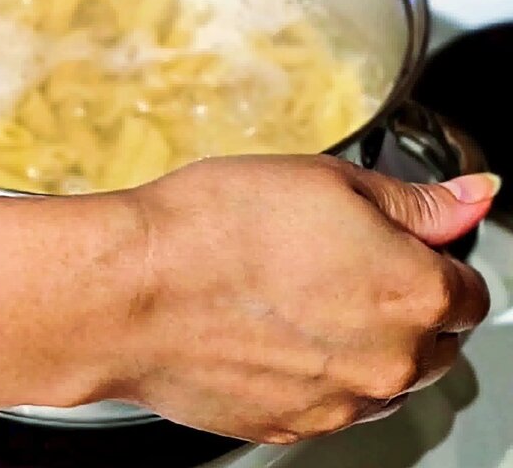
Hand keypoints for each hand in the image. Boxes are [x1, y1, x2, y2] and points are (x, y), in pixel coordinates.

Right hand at [109, 156, 494, 442]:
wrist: (132, 289)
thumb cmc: (217, 226)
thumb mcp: (325, 181)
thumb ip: (412, 201)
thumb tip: (472, 198)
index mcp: (411, 292)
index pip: (469, 288)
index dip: (435, 257)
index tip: (399, 242)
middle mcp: (388, 363)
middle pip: (432, 339)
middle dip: (402, 301)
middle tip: (335, 259)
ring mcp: (338, 404)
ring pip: (380, 374)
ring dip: (359, 339)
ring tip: (292, 292)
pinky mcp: (289, 425)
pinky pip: (328, 399)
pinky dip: (313, 368)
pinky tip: (267, 326)